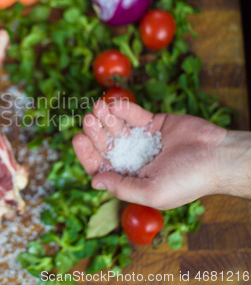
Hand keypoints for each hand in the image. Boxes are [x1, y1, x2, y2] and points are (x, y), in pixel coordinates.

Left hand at [72, 100, 229, 208]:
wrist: (218, 156)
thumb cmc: (188, 180)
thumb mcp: (152, 192)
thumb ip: (122, 187)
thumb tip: (94, 181)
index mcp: (130, 178)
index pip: (100, 166)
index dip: (86, 153)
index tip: (78, 138)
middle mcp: (133, 159)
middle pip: (106, 144)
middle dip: (95, 132)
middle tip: (88, 119)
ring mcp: (142, 140)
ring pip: (117, 128)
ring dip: (105, 118)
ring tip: (97, 108)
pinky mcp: (153, 123)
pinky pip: (133, 115)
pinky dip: (123, 110)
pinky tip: (113, 105)